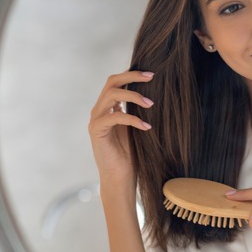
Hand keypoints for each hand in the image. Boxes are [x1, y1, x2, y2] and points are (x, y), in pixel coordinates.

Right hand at [88, 70, 154, 187]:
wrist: (120, 176)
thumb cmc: (131, 153)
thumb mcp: (136, 126)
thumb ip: (138, 109)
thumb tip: (155, 92)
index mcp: (108, 107)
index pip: (116, 82)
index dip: (132, 75)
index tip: (152, 74)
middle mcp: (99, 110)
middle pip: (111, 82)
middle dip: (131, 76)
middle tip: (151, 77)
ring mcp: (96, 120)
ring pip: (112, 95)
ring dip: (134, 96)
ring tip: (151, 104)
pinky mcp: (96, 131)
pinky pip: (115, 117)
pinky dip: (133, 119)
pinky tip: (147, 127)